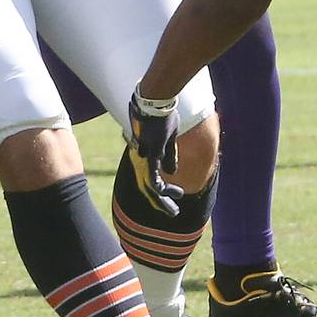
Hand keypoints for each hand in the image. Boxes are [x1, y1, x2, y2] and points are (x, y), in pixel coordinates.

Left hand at [126, 88, 183, 216]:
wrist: (153, 102)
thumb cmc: (160, 119)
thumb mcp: (167, 140)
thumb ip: (169, 156)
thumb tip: (172, 173)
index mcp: (146, 157)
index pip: (151, 179)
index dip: (160, 192)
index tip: (174, 198)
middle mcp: (142, 160)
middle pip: (149, 188)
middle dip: (160, 203)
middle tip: (174, 213)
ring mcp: (144, 157)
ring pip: (151, 187)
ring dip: (162, 200)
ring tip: (174, 211)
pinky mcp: (151, 153)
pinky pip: (154, 176)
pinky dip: (162, 188)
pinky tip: (171, 194)